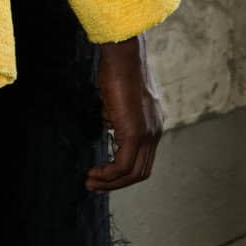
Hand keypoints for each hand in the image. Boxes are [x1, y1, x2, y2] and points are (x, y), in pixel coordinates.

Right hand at [89, 35, 164, 190]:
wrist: (124, 59)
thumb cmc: (118, 73)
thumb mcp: (118, 101)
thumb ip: (116, 118)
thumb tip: (109, 127)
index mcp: (152, 126)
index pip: (142, 159)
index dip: (123, 172)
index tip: (103, 176)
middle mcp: (155, 133)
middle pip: (141, 172)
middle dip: (116, 183)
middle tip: (94, 185)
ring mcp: (148, 135)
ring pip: (133, 172)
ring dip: (110, 182)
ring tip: (91, 183)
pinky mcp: (135, 134)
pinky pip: (123, 164)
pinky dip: (108, 174)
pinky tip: (94, 173)